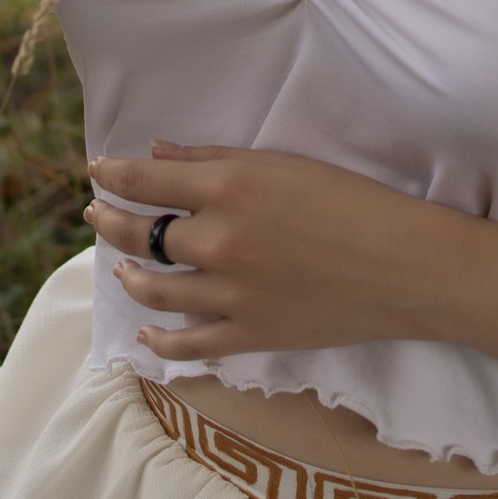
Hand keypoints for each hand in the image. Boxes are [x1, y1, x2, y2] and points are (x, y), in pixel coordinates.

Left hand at [84, 142, 460, 360]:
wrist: (402, 264)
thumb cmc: (349, 199)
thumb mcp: (282, 163)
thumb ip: (213, 158)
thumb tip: (156, 154)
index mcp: (228, 187)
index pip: (146, 181)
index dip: (113, 175)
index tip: (97, 170)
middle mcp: (219, 240)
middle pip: (140, 234)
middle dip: (110, 221)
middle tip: (95, 213)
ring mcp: (230, 293)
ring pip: (153, 288)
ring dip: (126, 274)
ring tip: (116, 265)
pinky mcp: (248, 335)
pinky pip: (186, 344)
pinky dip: (159, 339)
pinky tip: (144, 330)